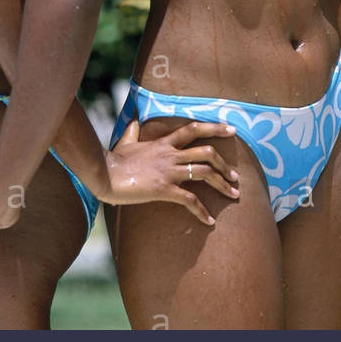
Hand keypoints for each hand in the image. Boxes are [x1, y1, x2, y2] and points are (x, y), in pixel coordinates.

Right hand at [105, 119, 239, 225]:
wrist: (105, 174)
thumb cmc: (114, 160)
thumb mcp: (126, 141)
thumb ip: (134, 131)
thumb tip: (135, 120)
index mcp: (164, 143)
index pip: (194, 129)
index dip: (214, 127)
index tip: (231, 130)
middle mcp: (170, 154)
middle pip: (206, 152)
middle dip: (224, 164)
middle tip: (235, 176)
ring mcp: (168, 171)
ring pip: (204, 172)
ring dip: (222, 184)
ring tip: (233, 194)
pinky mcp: (163, 189)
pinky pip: (189, 200)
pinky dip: (202, 211)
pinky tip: (210, 221)